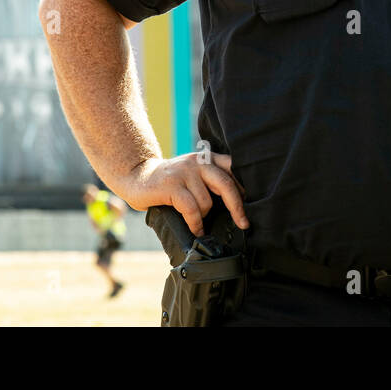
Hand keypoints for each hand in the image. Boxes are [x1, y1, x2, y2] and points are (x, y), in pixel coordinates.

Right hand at [114, 151, 248, 236]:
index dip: (245, 187)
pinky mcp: (171, 185)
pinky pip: (191, 209)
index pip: (233, 168)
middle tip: (244, 224)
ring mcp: (184, 173)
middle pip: (226, 184)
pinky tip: (195, 230)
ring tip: (197, 221)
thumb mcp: (194, 175)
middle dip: (237, 207)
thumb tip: (238, 205)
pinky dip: (195, 224)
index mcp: (207, 159)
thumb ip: (211, 181)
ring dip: (204, 217)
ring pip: (207, 202)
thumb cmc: (170, 182)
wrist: (137, 177)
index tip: (253, 205)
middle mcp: (198, 162)